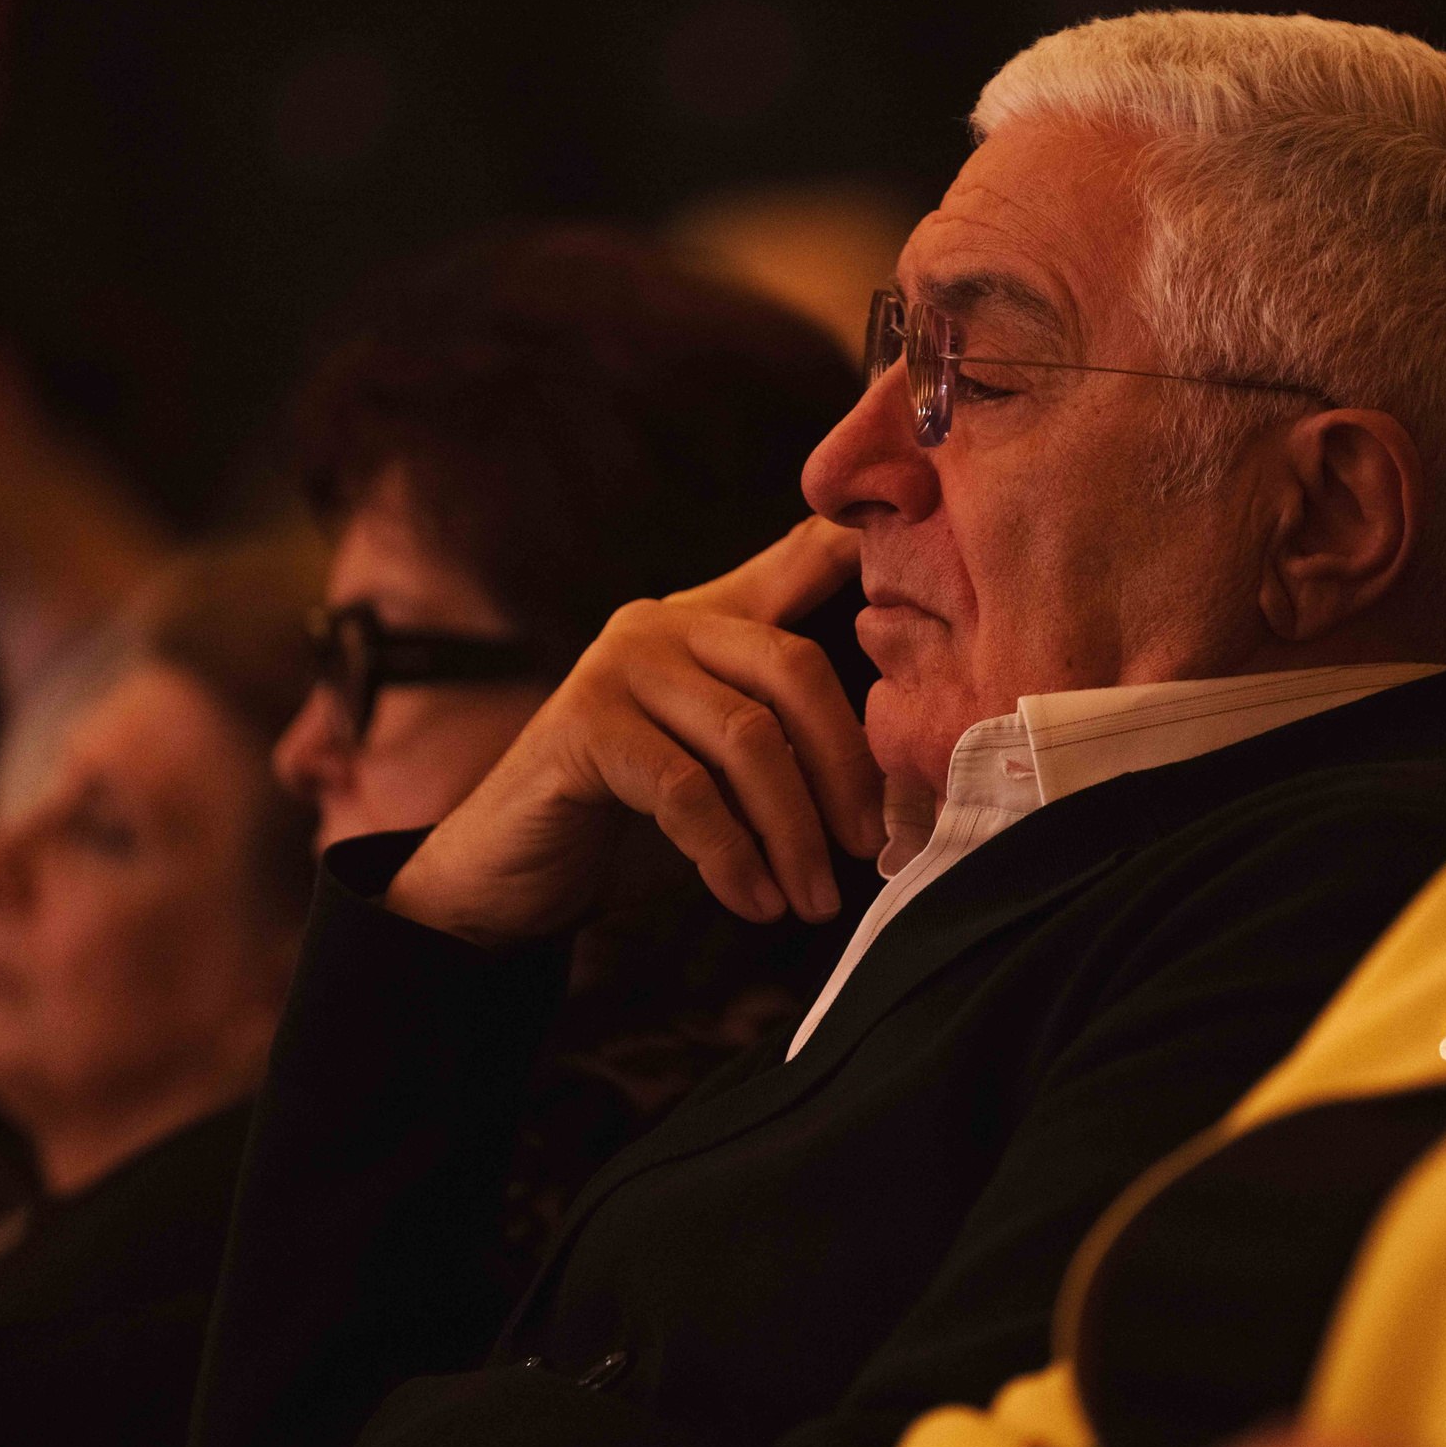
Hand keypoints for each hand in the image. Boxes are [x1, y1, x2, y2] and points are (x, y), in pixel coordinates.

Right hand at [386, 517, 887, 947]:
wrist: (509, 870)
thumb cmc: (633, 819)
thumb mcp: (723, 766)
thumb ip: (788, 739)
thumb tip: (901, 787)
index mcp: (716, 616)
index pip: (806, 555)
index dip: (870, 546)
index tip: (936, 567)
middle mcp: (668, 621)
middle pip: (795, 668)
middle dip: (845, 766)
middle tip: (868, 847)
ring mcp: (620, 666)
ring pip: (745, 737)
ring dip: (793, 831)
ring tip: (813, 897)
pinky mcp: (583, 725)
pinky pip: (685, 791)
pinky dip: (731, 855)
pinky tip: (753, 899)